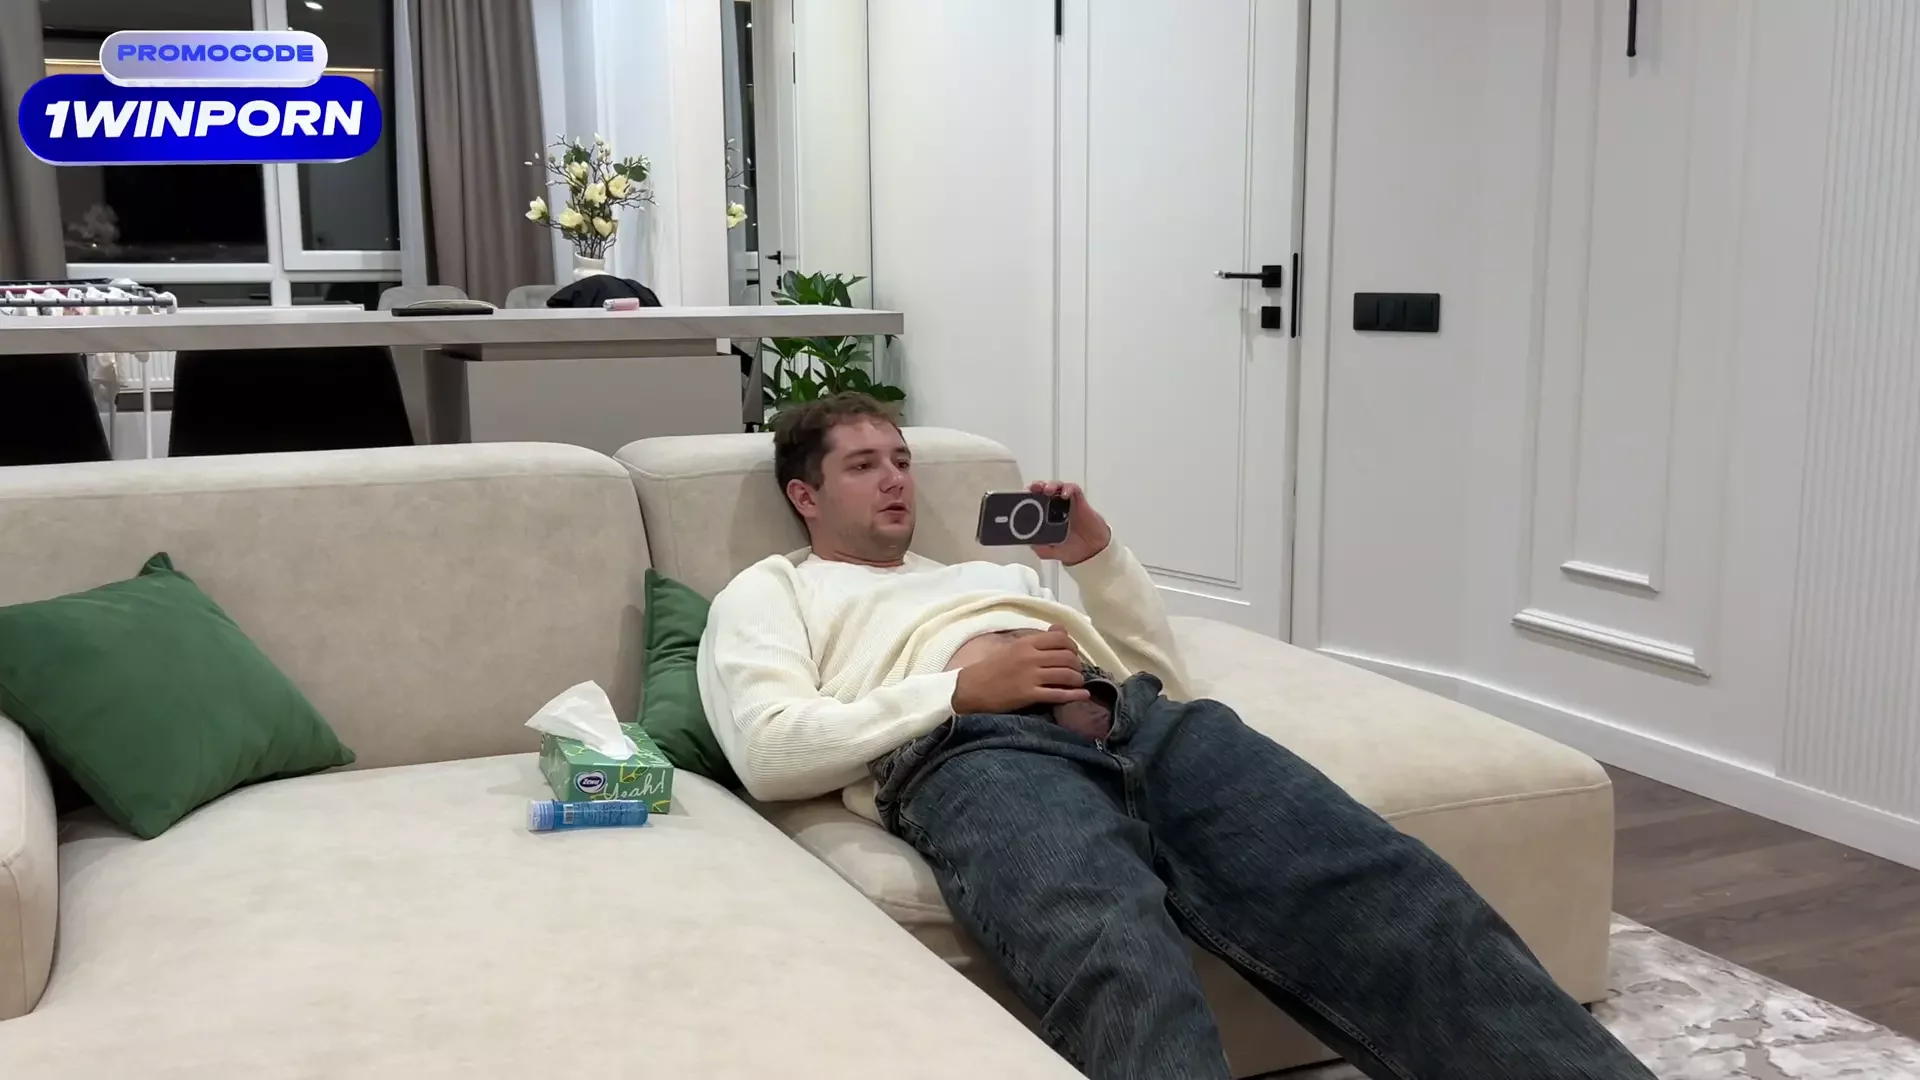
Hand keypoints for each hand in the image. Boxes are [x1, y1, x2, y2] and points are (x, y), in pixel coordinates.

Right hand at [951, 627, 1090, 714]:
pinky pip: (1057, 694)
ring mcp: (1030, 676)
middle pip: (1066, 657)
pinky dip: (1073, 695)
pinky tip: (1083, 695)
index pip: (1060, 639)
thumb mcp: (1012, 647)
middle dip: (1077, 664)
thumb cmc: (991, 667)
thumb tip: (1060, 629)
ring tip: (1077, 682)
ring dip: (1077, 679)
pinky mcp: (1029, 695)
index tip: (1073, 654)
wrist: (971, 688)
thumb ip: (1036, 640)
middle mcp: (1030, 657)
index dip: (1072, 646)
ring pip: (1065, 675)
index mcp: (1026, 643)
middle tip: (1077, 670)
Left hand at [1028, 481, 1111, 565]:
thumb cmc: (1071, 548)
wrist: (1091, 551)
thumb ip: (1038, 546)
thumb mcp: (1048, 551)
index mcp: (1044, 516)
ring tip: (1047, 490)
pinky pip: (1073, 489)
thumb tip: (1029, 540)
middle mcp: (1054, 507)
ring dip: (1050, 485)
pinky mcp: (1079, 501)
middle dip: (1036, 486)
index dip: (1027, 496)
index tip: (1021, 496)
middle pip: (1042, 489)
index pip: (1033, 500)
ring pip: (1056, 486)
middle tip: (1032, 489)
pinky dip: (1068, 489)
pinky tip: (1064, 495)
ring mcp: (1066, 503)